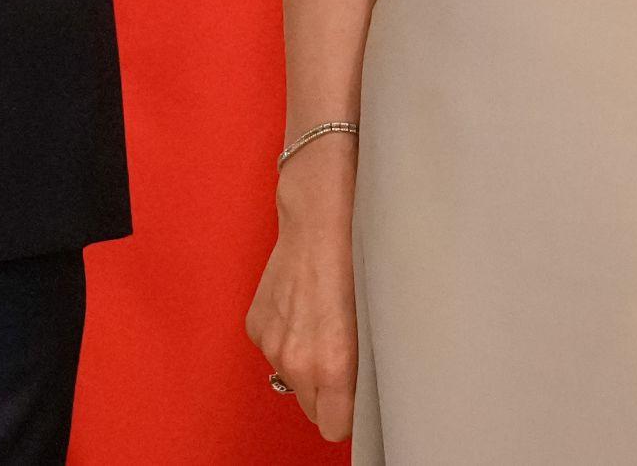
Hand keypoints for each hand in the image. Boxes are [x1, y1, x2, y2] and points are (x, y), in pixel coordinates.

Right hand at [248, 133, 360, 440]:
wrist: (322, 208)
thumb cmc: (362, 251)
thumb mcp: (381, 313)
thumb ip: (371, 361)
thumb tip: (376, 391)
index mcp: (330, 362)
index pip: (335, 428)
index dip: (352, 415)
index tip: (365, 399)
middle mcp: (294, 358)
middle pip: (313, 409)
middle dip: (332, 392)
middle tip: (353, 358)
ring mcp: (271, 341)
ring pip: (294, 380)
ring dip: (310, 363)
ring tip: (331, 324)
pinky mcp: (256, 324)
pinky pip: (277, 351)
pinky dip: (291, 338)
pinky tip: (308, 307)